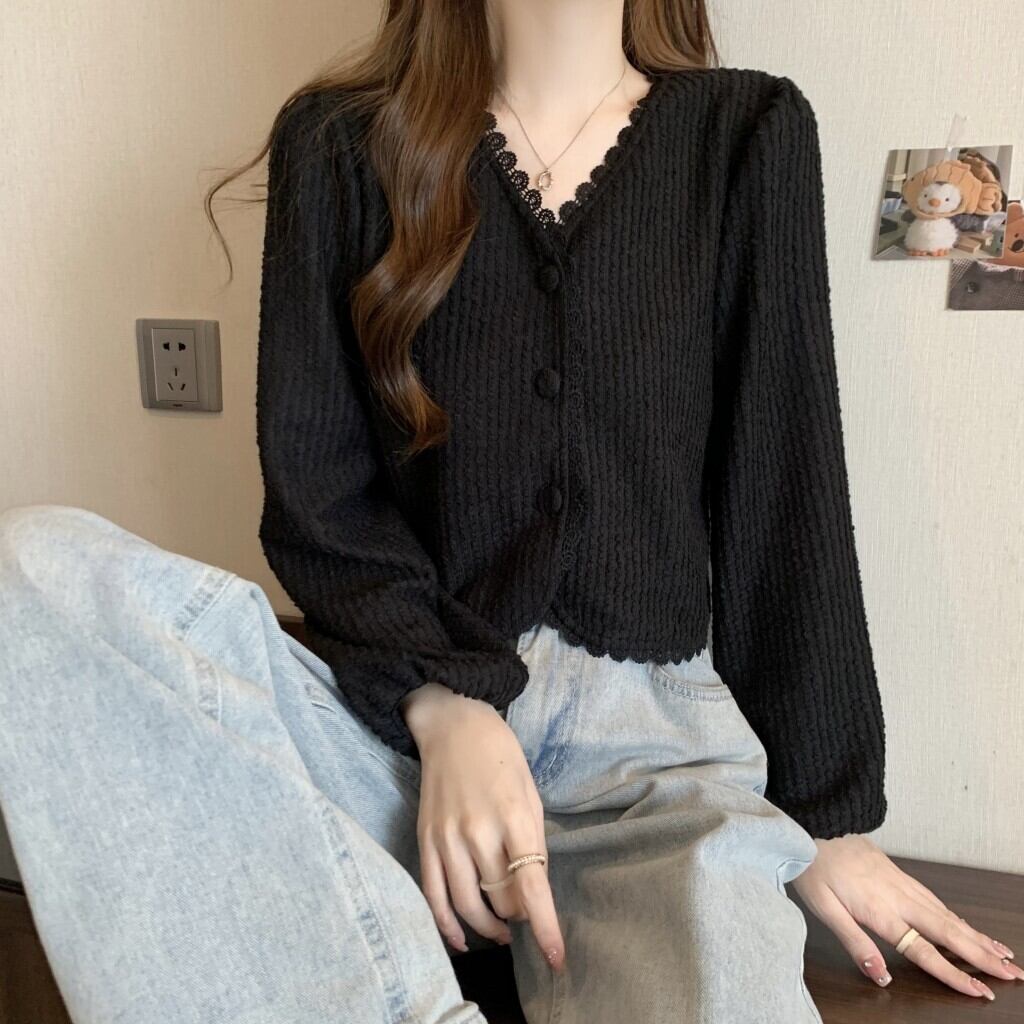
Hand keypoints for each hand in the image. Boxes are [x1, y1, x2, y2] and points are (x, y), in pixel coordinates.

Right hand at [400, 683, 566, 971]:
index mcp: (514, 816)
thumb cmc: (501, 756)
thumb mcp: (530, 793)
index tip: (555, 959)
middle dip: (519, 916)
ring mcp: (447, 837)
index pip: (531, 886)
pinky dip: (446, 925)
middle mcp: (478, 831)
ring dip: (489, 927)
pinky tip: (461, 940)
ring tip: (502, 931)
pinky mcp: (425, 840)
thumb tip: (531, 891)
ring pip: (467, 905)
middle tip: (526, 914)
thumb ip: (533, 842)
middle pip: (501, 899)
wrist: (453, 726)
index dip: (545, 927)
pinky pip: (433, 895)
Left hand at [791, 834, 1023, 1000]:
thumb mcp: (824, 908)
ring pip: (947, 915)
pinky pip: (937, 900)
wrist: (816, 821)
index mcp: (882, 911)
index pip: (924, 951)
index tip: (981, 993)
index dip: (953, 975)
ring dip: (977, 937)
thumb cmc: (815, 866)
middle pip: (949, 932)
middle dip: (983, 956)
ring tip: (1003, 955)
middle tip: (1015, 974)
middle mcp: (900, 897)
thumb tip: (882, 978)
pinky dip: (958, 917)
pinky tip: (966, 926)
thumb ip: (854, 943)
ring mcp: (902, 883)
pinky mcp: (899, 873)